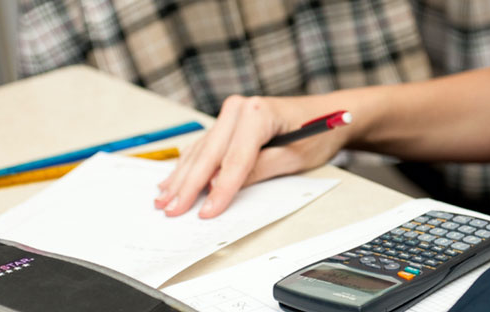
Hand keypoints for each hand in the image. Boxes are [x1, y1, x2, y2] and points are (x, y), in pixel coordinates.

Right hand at [153, 95, 350, 217]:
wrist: (325, 114)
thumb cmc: (316, 132)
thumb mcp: (293, 157)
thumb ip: (258, 170)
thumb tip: (224, 187)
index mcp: (258, 112)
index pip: (234, 159)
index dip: (219, 190)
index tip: (206, 212)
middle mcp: (239, 109)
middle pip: (209, 155)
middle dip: (189, 186)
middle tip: (171, 209)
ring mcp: (230, 114)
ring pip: (200, 151)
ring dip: (181, 177)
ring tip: (163, 200)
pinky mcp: (226, 123)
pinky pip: (203, 146)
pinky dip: (188, 166)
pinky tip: (171, 181)